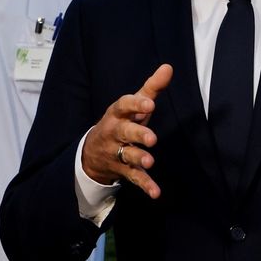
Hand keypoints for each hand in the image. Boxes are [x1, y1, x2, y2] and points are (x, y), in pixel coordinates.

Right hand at [81, 64, 172, 199]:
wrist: (91, 152)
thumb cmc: (121, 122)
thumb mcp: (133, 105)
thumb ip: (151, 88)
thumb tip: (168, 67)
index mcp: (117, 113)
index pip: (124, 105)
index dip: (136, 104)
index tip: (150, 104)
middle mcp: (115, 132)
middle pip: (125, 132)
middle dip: (137, 134)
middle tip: (152, 139)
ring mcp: (117, 152)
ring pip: (127, 156)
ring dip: (138, 159)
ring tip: (150, 161)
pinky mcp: (122, 170)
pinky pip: (133, 178)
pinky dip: (145, 185)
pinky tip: (156, 192)